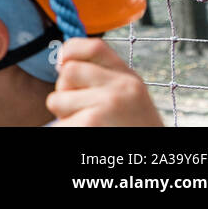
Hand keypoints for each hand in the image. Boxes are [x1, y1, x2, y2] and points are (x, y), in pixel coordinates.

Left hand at [47, 38, 162, 126]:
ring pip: (56, 99)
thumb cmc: (131, 130)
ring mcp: (108, 103)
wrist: (151, 162)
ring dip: (63, 115)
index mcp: (130, 79)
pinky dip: (65, 130)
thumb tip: (62, 63)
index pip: (94, 46)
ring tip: (89, 126)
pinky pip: (58, 123)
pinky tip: (87, 135)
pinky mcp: (91, 122)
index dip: (70, 51)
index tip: (62, 63)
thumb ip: (102, 79)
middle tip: (83, 112)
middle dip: (64, 92)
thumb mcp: (127, 98)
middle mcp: (123, 86)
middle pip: (68, 72)